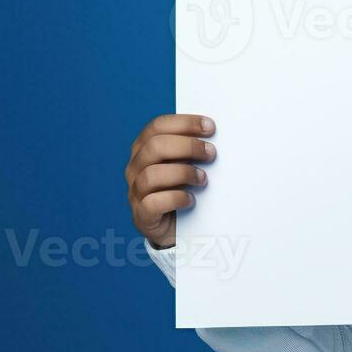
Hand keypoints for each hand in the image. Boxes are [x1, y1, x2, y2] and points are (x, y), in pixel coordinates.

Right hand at [125, 114, 215, 249]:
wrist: (177, 228)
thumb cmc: (184, 187)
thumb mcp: (187, 164)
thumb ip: (193, 149)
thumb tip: (215, 136)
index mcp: (144, 148)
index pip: (157, 126)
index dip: (184, 123)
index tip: (210, 127)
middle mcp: (135, 168)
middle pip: (154, 146)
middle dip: (187, 146)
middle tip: (211, 153)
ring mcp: (135, 192)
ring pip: (151, 175)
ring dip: (183, 173)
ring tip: (203, 179)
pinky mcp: (142, 216)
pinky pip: (153, 203)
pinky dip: (176, 198)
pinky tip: (191, 199)